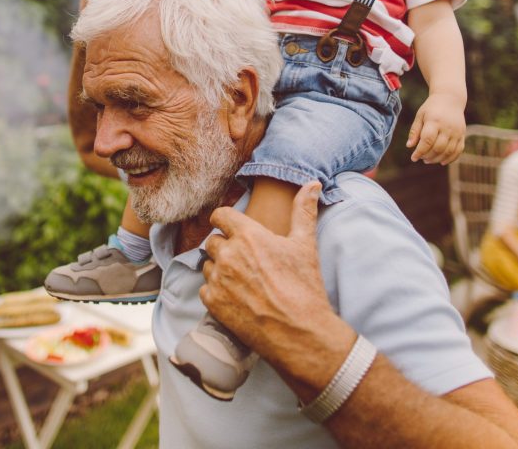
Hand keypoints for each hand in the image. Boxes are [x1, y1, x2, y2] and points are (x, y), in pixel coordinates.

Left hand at [200, 182, 335, 364]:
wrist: (300, 333)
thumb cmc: (304, 287)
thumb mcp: (305, 244)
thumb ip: (304, 210)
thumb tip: (313, 184)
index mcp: (248, 235)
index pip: (220, 215)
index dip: (225, 220)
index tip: (230, 226)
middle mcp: (228, 254)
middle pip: (212, 241)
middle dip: (225, 246)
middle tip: (244, 259)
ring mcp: (219, 280)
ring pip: (208, 265)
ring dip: (220, 269)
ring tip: (242, 280)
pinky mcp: (213, 304)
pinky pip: (205, 289)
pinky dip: (216, 292)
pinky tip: (236, 297)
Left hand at [407, 92, 465, 164]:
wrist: (450, 98)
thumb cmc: (431, 108)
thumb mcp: (420, 116)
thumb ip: (415, 131)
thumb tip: (409, 146)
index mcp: (434, 121)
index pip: (427, 140)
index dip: (420, 151)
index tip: (413, 157)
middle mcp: (447, 127)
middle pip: (438, 148)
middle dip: (428, 156)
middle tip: (421, 158)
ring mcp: (457, 132)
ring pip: (448, 151)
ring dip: (437, 159)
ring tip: (428, 160)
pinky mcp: (462, 135)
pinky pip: (458, 150)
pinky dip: (450, 158)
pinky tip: (441, 161)